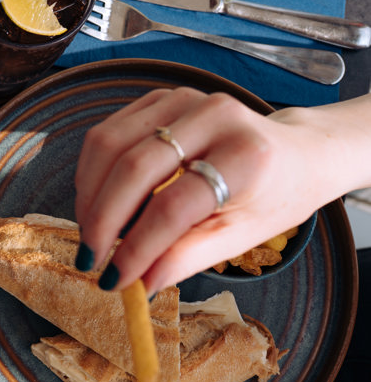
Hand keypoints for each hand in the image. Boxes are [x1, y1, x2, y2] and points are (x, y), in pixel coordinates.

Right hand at [73, 88, 370, 294]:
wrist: (293, 153)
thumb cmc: (270, 197)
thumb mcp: (240, 237)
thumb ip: (187, 257)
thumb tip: (137, 283)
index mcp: (246, 155)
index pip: (174, 205)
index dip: (137, 246)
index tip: (114, 279)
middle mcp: (215, 116)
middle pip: (134, 169)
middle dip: (102, 220)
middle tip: (90, 258)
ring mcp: (182, 100)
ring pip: (108, 145)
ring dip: (89, 196)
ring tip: (92, 233)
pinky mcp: (158, 98)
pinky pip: (105, 134)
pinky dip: (92, 173)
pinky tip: (98, 203)